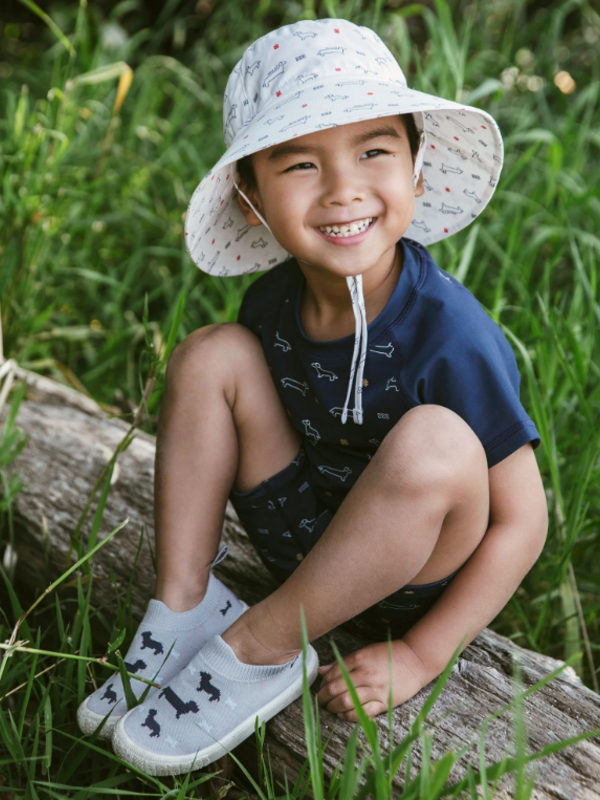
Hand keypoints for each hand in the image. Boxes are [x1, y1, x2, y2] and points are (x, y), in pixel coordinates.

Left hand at [315, 639, 432, 721]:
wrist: (414, 661)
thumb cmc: (388, 655)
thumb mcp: (364, 652)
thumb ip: (343, 662)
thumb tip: (321, 671)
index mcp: (359, 659)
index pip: (332, 673)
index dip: (323, 683)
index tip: (320, 688)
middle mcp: (365, 674)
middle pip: (335, 689)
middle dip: (323, 697)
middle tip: (320, 700)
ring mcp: (374, 689)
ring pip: (345, 702)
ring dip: (333, 707)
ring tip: (330, 708)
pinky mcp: (383, 703)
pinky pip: (361, 713)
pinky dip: (348, 716)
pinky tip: (344, 714)